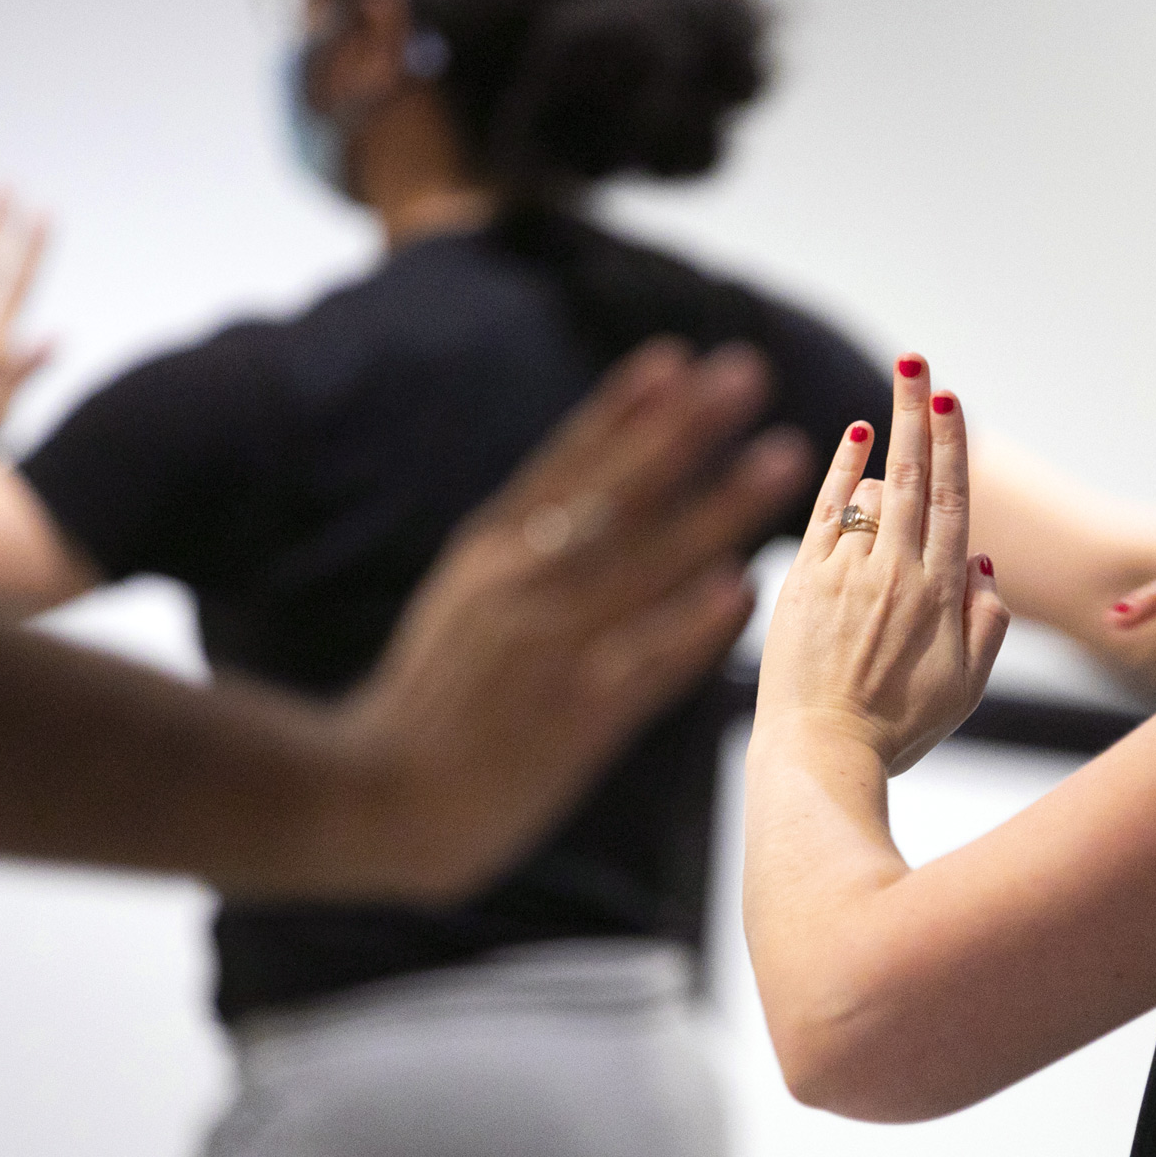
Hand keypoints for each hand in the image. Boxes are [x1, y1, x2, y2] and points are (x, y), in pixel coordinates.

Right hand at [324, 339, 811, 892]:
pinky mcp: (571, 721)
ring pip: (646, 565)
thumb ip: (522, 543)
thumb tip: (590, 483)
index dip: (625, 409)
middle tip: (748, 371)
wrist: (376, 799)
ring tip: (780, 460)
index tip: (680, 357)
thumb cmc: (432, 697)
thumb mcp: (463, 596)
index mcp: (490, 552)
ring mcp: (547, 651)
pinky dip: (691, 625)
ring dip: (718, 508)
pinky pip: (643, 663)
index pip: (567, 464)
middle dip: (685, 430)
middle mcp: (518, 587)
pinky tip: (741, 589)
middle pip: (615, 494)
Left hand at [758, 354, 1009, 776]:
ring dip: (885, 445)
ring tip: (893, 404)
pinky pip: (827, 509)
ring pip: (872, 490)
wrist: (822, 752)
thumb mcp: (964, 687)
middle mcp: (896, 571)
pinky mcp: (805, 579)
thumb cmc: (897, 729)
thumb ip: (986, 623)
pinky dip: (841, 470)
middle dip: (917, 412)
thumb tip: (983, 563)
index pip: (953, 501)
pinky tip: (854, 437)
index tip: (951, 399)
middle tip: (917, 361)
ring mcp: (847, 571)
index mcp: (941, 594)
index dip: (953, 445)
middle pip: (914, 475)